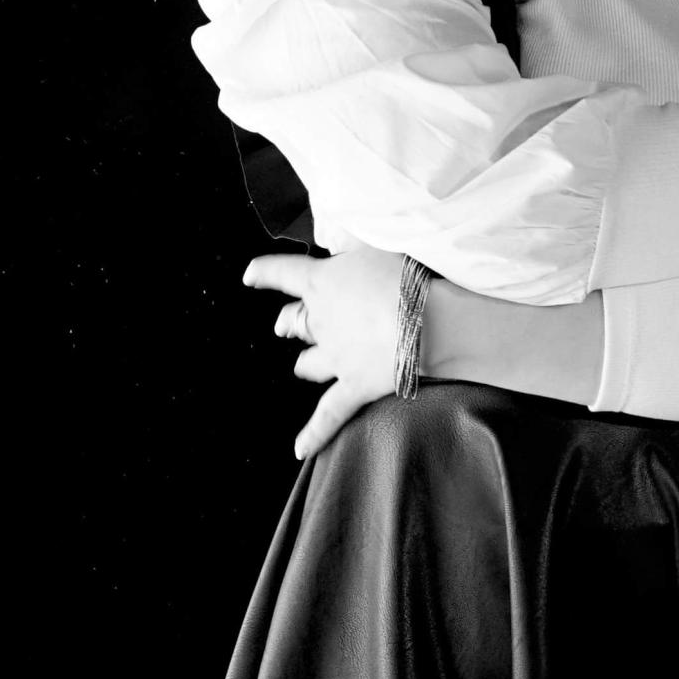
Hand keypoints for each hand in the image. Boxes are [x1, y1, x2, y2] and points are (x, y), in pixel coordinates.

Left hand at [242, 246, 404, 460]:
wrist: (429, 319)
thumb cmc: (405, 272)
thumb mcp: (375, 241)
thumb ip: (352, 238)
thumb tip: (339, 229)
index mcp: (322, 283)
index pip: (284, 274)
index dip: (265, 273)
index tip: (250, 275)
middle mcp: (321, 321)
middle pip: (294, 322)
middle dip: (289, 321)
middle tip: (285, 323)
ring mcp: (335, 357)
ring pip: (307, 363)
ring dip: (305, 362)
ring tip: (304, 364)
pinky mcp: (354, 386)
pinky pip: (328, 415)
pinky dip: (313, 434)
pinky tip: (299, 449)